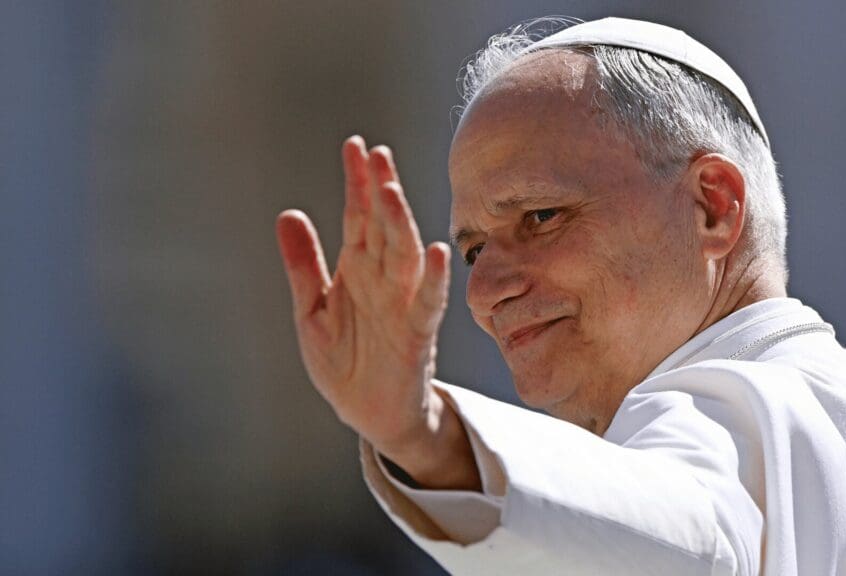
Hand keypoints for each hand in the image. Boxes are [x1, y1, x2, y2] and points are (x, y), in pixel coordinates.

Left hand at [276, 136, 478, 489]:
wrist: (368, 415)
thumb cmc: (344, 363)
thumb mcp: (312, 311)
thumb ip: (303, 266)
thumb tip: (288, 213)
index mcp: (358, 270)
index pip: (359, 217)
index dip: (357, 183)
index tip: (356, 146)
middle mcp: (383, 280)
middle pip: (383, 227)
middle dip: (380, 191)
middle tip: (376, 154)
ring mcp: (402, 305)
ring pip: (404, 256)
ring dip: (400, 224)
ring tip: (390, 192)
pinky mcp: (416, 335)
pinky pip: (427, 303)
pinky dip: (433, 279)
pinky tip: (436, 253)